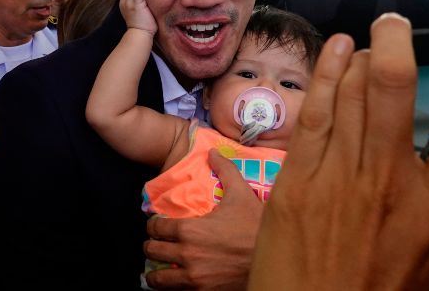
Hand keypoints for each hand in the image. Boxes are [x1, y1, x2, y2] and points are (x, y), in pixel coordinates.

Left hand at [145, 149, 261, 288]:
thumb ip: (224, 169)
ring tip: (158, 268)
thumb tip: (213, 152)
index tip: (156, 224)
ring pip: (159, 279)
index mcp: (189, 230)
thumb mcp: (241, 193)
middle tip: (156, 244)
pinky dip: (172, 288)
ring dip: (156, 272)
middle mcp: (186, 255)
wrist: (276, 256)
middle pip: (152, 251)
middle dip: (152, 245)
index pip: (156, 227)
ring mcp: (193, 278)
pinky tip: (176, 282)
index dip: (153, 224)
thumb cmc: (256, 225)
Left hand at [249, 8, 428, 289]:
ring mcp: (337, 177)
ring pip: (349, 89)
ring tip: (366, 41)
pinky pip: (314, 112)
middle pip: (392, 84)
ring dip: (359, 55)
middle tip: (395, 24)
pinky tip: (333, 52)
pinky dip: (325, 74)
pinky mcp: (296, 181)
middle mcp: (387, 180)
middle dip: (394, 40)